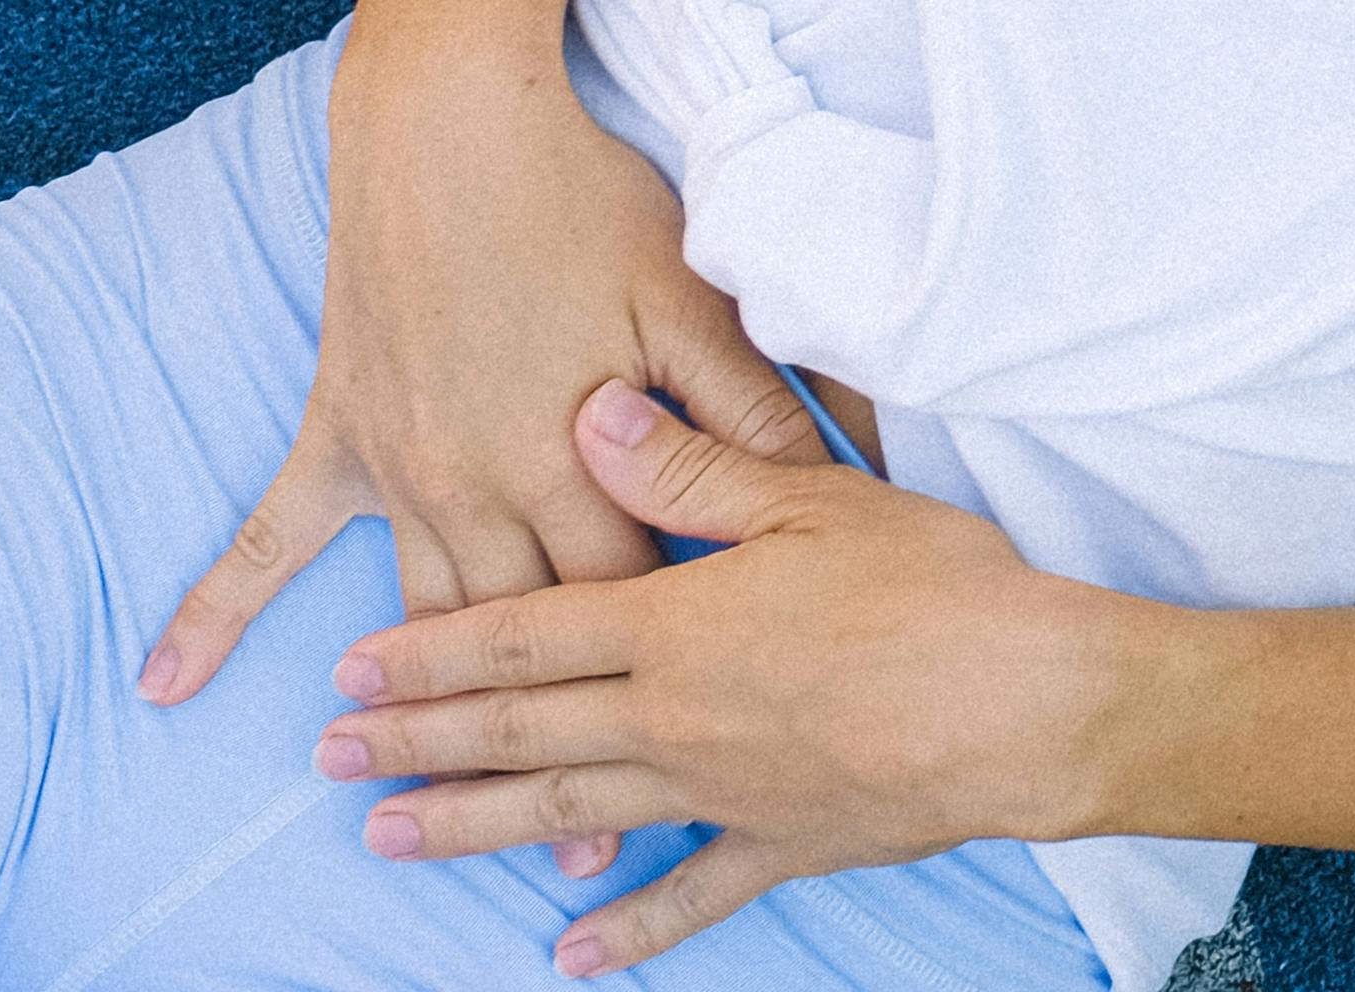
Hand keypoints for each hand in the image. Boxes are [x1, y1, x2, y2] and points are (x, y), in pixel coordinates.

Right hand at [153, 37, 828, 888]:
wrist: (453, 122)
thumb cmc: (586, 201)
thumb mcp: (693, 297)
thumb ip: (744, 404)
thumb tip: (831, 475)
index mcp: (577, 458)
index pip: (632, 595)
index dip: (671, 666)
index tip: (705, 749)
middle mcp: (479, 483)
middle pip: (527, 632)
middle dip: (556, 736)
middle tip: (581, 845)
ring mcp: (399, 468)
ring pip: (421, 613)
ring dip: (422, 713)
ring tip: (419, 811)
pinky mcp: (339, 433)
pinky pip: (264, 538)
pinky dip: (213, 610)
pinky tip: (160, 685)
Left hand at [321, 381, 1135, 969]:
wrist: (1028, 701)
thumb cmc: (933, 585)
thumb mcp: (812, 496)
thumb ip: (690, 466)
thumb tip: (587, 416)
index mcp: (677, 622)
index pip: (524, 636)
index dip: (433, 651)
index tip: (350, 667)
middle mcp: (675, 715)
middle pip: (521, 728)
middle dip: (416, 740)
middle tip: (326, 756)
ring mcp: (721, 790)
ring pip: (570, 807)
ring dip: (472, 824)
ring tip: (387, 837)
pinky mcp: (782, 842)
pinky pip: (687, 892)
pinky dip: (626, 926)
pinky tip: (570, 951)